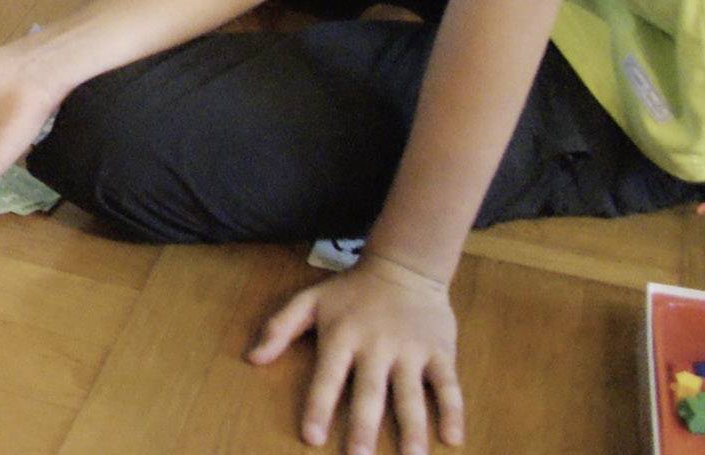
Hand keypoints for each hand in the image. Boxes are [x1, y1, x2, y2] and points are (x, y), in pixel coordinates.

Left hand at [249, 253, 465, 454]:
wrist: (403, 267)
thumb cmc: (350, 291)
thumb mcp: (310, 301)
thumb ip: (279, 328)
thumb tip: (251, 359)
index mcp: (342, 336)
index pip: (328, 377)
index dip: (319, 407)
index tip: (313, 438)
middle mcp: (376, 346)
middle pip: (370, 392)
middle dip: (364, 428)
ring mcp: (411, 350)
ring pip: (411, 395)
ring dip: (412, 429)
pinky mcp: (440, 352)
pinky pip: (448, 386)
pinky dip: (453, 411)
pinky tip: (453, 439)